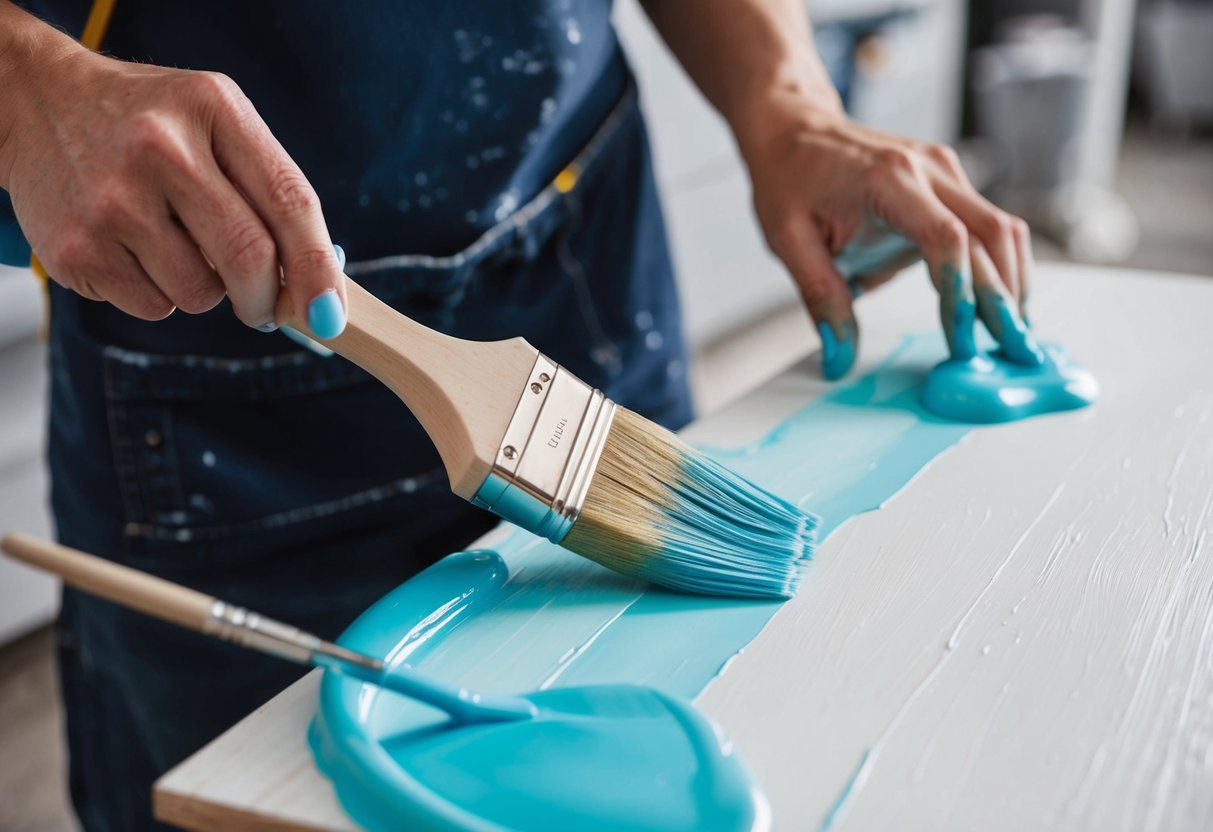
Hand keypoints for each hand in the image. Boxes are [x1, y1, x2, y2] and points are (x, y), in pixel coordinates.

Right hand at [0, 39, 345, 336]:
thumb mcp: (214, 122)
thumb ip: (269, 190)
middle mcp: (160, 149)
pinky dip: (160, 294)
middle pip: (249, 258)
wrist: (37, 104)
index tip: (331, 313)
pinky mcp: (77, 248)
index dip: (318, 268)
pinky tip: (135, 250)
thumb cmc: (150, 124)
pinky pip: (154, 307)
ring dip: (206, 290)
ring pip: (201, 293)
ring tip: (175, 244)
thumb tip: (319, 285)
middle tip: (262, 305)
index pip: (290, 202)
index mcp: (212, 109)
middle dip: (266, 298)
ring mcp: (113, 200)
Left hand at [741, 101, 1039, 379]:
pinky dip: (1000, 266)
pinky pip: (990, 225)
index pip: (946, 237)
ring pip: (1003, 229)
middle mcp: (929, 169)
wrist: (794, 129)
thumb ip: (821, 300)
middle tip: (1013, 350)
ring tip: (1013, 334)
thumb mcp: (789, 242)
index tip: (960, 336)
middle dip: (1004, 299)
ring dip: (1013, 283)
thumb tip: (839, 358)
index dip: (960, 291)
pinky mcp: (950, 182)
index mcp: (888, 181)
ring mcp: (946, 171)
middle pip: (991, 234)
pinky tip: (1001, 303)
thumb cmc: (789, 180)